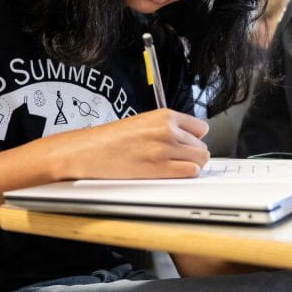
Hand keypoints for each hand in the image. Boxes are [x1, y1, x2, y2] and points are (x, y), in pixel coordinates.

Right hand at [50, 108, 209, 178]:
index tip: (189, 144)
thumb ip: (167, 127)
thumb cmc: (111, 139)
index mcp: (164, 116)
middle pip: (201, 146)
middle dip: (192, 154)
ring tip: (174, 166)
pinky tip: (173, 174)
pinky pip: (190, 172)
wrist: (89, 151)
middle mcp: (167, 130)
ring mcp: (165, 149)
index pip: (201, 128)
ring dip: (191, 165)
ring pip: (200, 160)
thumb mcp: (143, 122)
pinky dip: (186, 175)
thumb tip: (189, 138)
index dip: (195, 139)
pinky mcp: (160, 168)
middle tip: (177, 159)